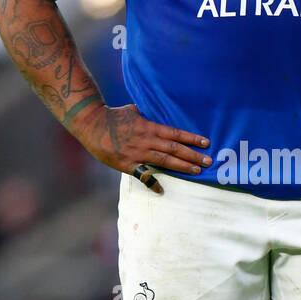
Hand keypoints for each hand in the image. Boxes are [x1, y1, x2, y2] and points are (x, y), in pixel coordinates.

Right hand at [73, 102, 211, 192]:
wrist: (92, 124)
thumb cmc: (113, 116)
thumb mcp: (133, 111)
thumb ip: (147, 114)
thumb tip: (156, 110)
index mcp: (150, 127)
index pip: (176, 133)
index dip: (192, 138)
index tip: (206, 143)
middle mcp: (147, 140)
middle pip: (174, 148)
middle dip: (193, 155)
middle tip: (209, 161)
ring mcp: (137, 153)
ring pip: (164, 161)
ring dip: (182, 167)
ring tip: (197, 172)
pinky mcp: (126, 164)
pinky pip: (142, 174)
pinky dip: (152, 182)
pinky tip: (161, 190)